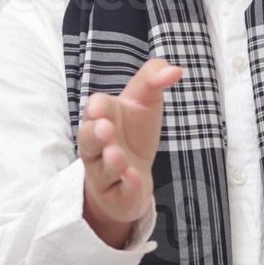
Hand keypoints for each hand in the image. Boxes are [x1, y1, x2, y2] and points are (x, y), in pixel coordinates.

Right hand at [77, 57, 182, 247]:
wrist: (133, 174)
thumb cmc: (134, 131)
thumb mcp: (145, 100)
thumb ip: (153, 79)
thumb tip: (175, 69)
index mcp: (103, 118)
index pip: (95, 109)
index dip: (97, 108)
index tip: (100, 107)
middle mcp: (98, 145)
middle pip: (88, 140)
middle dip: (94, 134)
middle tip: (105, 128)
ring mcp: (105, 172)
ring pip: (102, 168)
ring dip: (110, 162)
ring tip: (118, 155)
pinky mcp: (118, 195)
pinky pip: (120, 191)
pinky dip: (126, 185)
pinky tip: (133, 178)